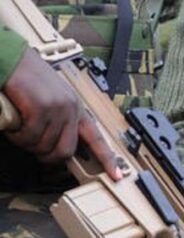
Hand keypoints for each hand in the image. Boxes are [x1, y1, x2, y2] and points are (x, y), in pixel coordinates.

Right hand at [2, 51, 120, 178]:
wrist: (14, 61)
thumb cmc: (30, 81)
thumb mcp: (53, 100)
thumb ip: (60, 121)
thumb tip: (58, 148)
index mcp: (78, 108)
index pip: (97, 138)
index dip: (107, 159)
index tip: (116, 176)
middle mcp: (72, 109)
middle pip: (65, 152)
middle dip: (46, 157)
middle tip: (33, 148)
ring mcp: (58, 109)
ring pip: (43, 147)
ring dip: (27, 143)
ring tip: (21, 128)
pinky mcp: (41, 109)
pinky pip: (28, 138)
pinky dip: (17, 137)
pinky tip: (14, 125)